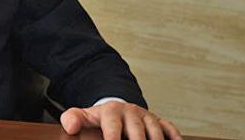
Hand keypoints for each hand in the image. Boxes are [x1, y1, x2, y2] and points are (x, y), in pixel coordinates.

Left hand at [60, 101, 181, 139]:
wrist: (117, 108)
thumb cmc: (101, 118)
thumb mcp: (84, 116)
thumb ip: (72, 118)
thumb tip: (70, 126)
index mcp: (112, 111)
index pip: (112, 125)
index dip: (113, 136)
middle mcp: (131, 112)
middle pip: (137, 129)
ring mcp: (146, 116)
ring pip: (155, 129)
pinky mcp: (158, 121)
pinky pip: (170, 128)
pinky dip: (174, 137)